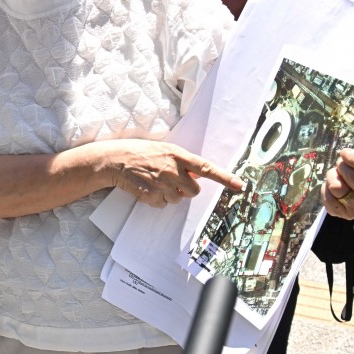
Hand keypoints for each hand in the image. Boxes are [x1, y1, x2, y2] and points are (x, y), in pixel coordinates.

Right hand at [110, 140, 242, 208]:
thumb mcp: (163, 149)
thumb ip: (182, 161)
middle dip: (186, 189)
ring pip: (178, 199)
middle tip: (172, 180)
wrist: (114, 160)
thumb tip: (198, 174)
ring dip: (170, 194)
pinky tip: (147, 188)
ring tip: (155, 181)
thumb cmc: (139, 151)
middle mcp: (172, 169)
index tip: (239, 185)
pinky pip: (162, 205)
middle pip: (194, 190)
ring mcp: (161, 183)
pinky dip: (156, 199)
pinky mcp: (150, 195)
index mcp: (177, 155)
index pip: (206, 167)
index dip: (224, 177)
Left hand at [323, 142, 353, 219]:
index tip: (345, 152)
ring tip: (338, 173)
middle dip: (343, 165)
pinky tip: (334, 184)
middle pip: (351, 177)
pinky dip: (326, 189)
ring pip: (336, 187)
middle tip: (343, 162)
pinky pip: (327, 199)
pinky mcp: (346, 214)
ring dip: (333, 176)